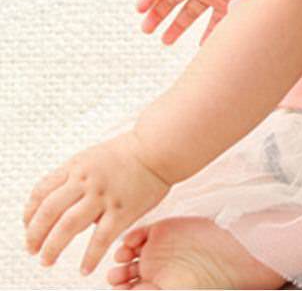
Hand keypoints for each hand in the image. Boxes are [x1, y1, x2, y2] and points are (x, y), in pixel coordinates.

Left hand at [23, 130, 169, 275]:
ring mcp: (103, 195)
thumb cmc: (130, 151)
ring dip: (52, 247)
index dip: (30, 212)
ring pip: (67, 226)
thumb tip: (61, 200)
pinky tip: (85, 268)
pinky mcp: (122, 210)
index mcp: (77, 166)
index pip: (41, 191)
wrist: (159, 147)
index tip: (28, 225)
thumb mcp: (93, 156)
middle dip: (34, 234)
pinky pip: (101, 239)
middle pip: (49, 211)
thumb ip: (76, 176)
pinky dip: (90, 257)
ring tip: (47, 260)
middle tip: (31, 249)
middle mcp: (86, 180)